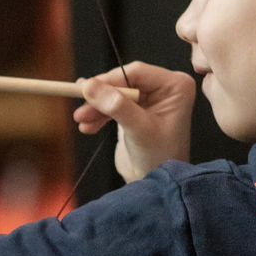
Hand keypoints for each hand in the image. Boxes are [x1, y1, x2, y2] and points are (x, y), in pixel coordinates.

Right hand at [73, 61, 197, 182]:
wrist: (157, 183)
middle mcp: (164, 88)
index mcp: (175, 86)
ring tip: (81, 121)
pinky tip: (88, 126)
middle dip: (101, 97)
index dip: (110, 80)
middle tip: (81, 109)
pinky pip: (113, 104)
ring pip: (115, 93)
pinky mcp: (136, 109)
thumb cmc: (160, 157)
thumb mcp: (139, 129)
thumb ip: (116, 106)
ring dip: (96, 107)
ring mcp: (150, 98)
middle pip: (123, 82)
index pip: (137, 72)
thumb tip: (89, 86)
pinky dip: (99, 115)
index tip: (87, 89)